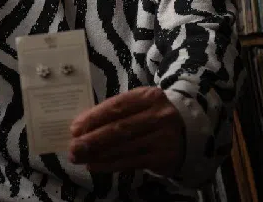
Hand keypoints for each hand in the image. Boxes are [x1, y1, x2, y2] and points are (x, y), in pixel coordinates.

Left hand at [68, 86, 183, 174]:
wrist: (189, 131)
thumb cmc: (153, 115)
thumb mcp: (139, 105)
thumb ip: (113, 112)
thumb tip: (80, 126)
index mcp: (149, 96)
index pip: (117, 106)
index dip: (93, 118)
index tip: (75, 128)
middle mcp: (159, 115)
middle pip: (119, 128)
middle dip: (92, 139)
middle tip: (73, 147)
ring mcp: (163, 137)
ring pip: (124, 147)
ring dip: (98, 155)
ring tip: (79, 158)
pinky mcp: (163, 157)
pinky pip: (131, 162)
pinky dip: (110, 164)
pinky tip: (94, 165)